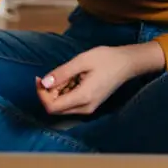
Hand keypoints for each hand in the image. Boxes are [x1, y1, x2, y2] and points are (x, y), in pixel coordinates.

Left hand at [36, 42, 165, 115]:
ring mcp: (88, 108)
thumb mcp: (81, 61)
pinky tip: (73, 78)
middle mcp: (84, 108)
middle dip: (48, 93)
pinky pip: (70, 104)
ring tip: (67, 74)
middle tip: (54, 74)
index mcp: (82, 97)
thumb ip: (62, 73)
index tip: (40, 78)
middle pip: (55, 109)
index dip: (41, 94)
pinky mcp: (90, 105)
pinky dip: (65, 92)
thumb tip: (44, 83)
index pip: (52, 107)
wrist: (127, 63)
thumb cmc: (106, 59)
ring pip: (62, 107)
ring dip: (57, 92)